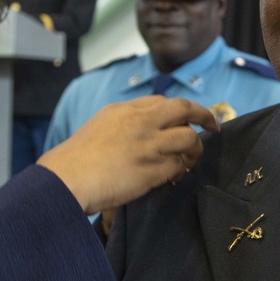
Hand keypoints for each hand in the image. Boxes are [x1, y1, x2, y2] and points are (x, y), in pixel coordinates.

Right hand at [37, 96, 218, 213]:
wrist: (66, 178)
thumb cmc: (76, 160)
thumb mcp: (100, 127)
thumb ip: (125, 124)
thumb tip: (147, 132)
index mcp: (125, 110)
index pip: (163, 102)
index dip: (180, 111)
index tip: (188, 119)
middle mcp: (140, 121)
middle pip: (184, 108)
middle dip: (204, 115)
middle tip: (213, 126)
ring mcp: (149, 143)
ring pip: (189, 137)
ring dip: (195, 149)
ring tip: (191, 160)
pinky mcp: (153, 168)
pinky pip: (178, 165)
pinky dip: (180, 171)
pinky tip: (175, 177)